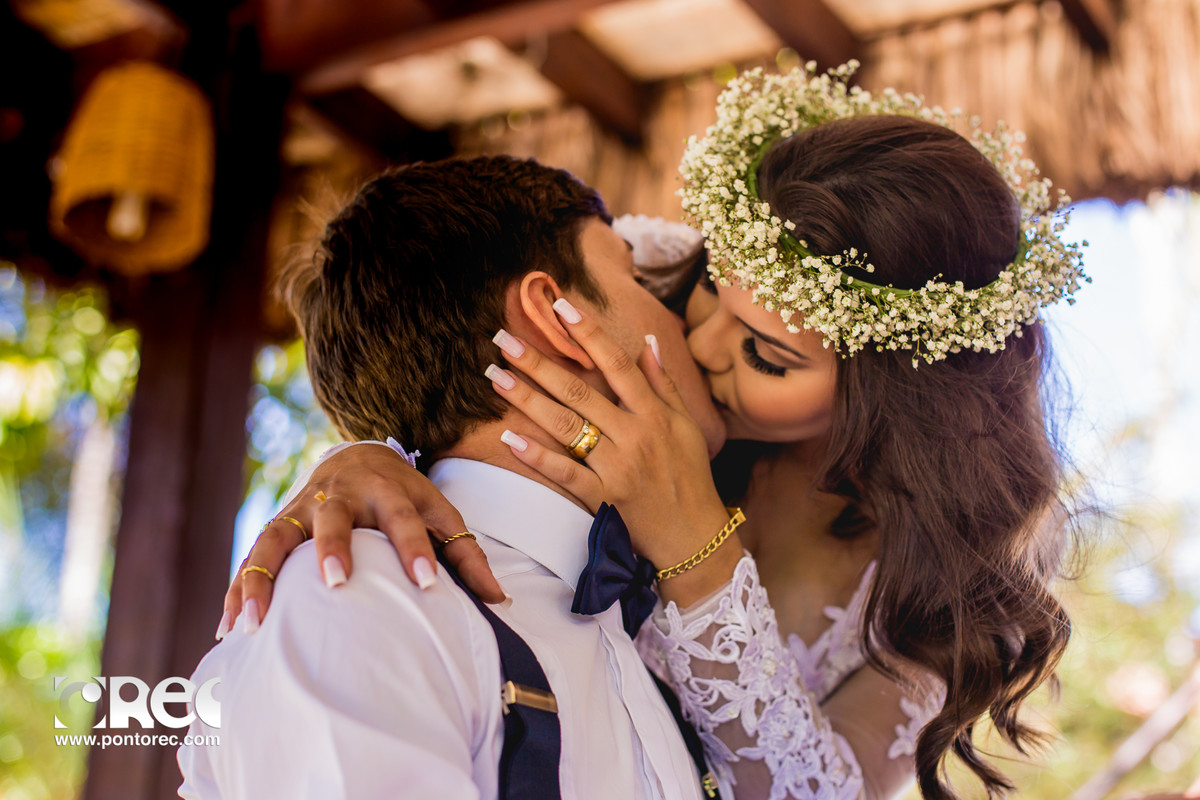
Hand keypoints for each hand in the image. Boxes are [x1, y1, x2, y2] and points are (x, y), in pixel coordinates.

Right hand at [221, 442, 505, 637]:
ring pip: (276, 539)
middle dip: (334, 547)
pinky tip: (227, 627)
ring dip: (262, 578)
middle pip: (334, 518)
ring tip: (253, 623)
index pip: (405, 519)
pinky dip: (237, 590)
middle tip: (336, 581)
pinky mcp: (278, 525)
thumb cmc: (405, 494)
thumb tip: (500, 601)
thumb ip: (465, 554)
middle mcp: (341, 495)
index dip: (416, 549)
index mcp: (388, 491)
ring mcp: (302, 509)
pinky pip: (252, 558)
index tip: (428, 584)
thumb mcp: (439, 512)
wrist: (356, 454)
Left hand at [487, 302, 739, 604]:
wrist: (696, 538)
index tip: (560, 307)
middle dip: (539, 363)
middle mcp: (635, 435)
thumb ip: (663, 384)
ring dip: (528, 400)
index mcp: (654, 414)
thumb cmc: (690, 478)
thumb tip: (647, 341)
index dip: (588, 334)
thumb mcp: (686, 427)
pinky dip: (537, 456)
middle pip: (580, 391)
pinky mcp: (604, 497)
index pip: (617, 364)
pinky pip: (565, 473)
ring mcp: (618, 467)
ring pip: (566, 426)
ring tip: (496, 376)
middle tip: (504, 340)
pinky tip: (509, 437)